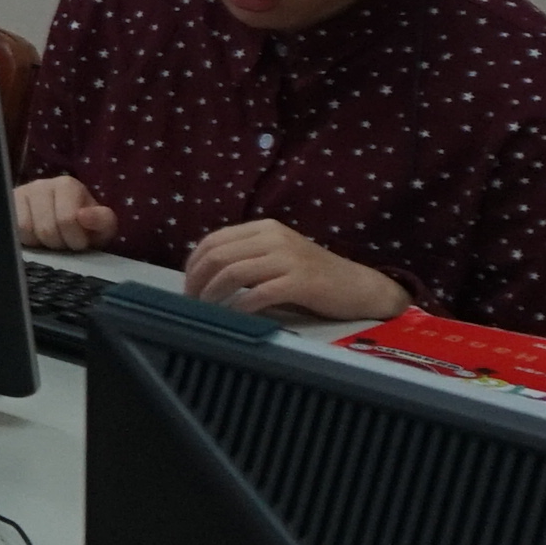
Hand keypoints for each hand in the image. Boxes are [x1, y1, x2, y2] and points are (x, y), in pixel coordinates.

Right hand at [12, 176, 120, 251]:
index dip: (74, 239)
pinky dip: (25, 240)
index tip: (79, 242)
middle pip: (46, 228)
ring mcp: (20, 194)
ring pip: (26, 230)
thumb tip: (83, 216)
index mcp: (67, 185)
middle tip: (64, 243)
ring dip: (40, 243)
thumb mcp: (103, 226)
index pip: (67, 219)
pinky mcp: (7, 206)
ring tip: (49, 240)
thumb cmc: (85, 227)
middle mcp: (41, 184)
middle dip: (58, 243)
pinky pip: (13, 230)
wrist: (65, 226)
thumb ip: (102, 220)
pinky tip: (35, 237)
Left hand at [178, 218, 408, 322]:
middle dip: (197, 281)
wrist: (358, 286)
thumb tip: (203, 275)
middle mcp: (273, 237)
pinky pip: (258, 294)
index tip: (187, 286)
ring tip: (206, 310)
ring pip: (233, 273)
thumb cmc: (313, 276)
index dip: (193, 264)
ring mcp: (288, 258)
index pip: (213, 240)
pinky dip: (239, 307)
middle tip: (190, 302)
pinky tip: (233, 317)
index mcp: (264, 228)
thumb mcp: (276, 256)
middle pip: (218, 256)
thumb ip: (246, 257)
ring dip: (212, 295)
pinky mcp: (300, 281)